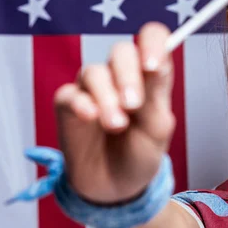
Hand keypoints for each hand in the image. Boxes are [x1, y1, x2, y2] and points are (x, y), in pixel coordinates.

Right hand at [53, 22, 174, 203]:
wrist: (116, 189)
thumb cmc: (141, 154)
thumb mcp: (157, 129)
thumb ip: (156, 96)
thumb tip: (156, 63)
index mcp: (149, 76)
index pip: (152, 38)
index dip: (153, 43)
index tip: (153, 65)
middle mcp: (121, 75)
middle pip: (121, 51)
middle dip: (128, 76)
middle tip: (133, 105)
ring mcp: (93, 88)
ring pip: (94, 72)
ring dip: (106, 97)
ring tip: (116, 125)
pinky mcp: (69, 105)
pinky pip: (70, 94)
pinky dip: (81, 104)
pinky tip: (90, 118)